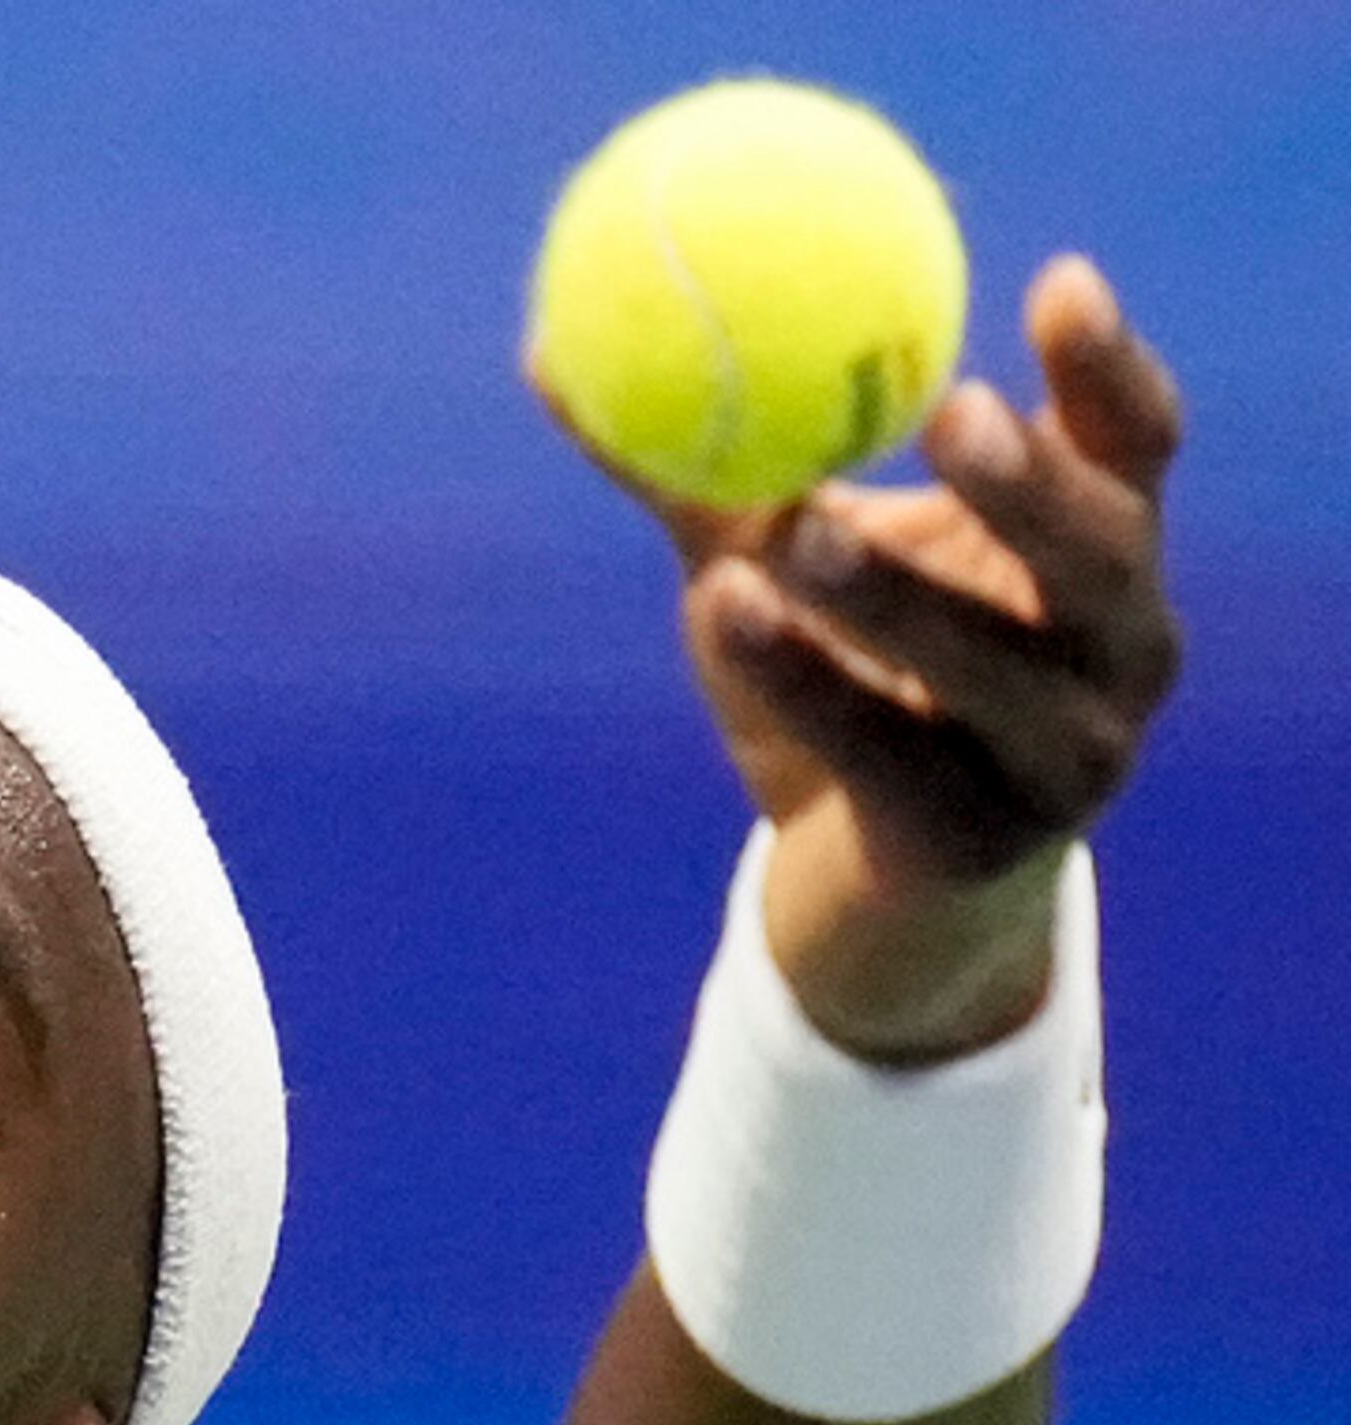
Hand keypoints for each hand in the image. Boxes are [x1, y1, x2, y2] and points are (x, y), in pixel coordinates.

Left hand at [559, 255, 1187, 1058]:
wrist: (858, 885)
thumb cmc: (839, 682)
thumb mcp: (768, 561)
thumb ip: (694, 463)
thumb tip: (547, 349)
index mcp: (1094, 552)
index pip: (1135, 445)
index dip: (1107, 368)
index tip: (1054, 283)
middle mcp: (1117, 651)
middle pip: (1100, 553)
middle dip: (1031, 484)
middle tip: (950, 412)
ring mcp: (1064, 758)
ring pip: (995, 669)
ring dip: (897, 595)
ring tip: (800, 532)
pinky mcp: (979, 843)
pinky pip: (888, 754)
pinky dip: (804, 683)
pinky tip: (725, 614)